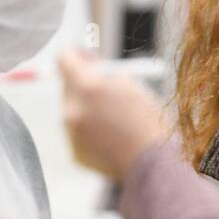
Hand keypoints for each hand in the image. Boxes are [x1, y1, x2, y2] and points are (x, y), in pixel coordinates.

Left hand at [57, 47, 166, 179]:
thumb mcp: (132, 86)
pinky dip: (90, 130)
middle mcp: (72, 109)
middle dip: (83, 83)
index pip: (64, 59)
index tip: (85, 57)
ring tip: (115, 117)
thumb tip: (89, 66)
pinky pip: (78, 132)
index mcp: (87, 87)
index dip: (75, 54)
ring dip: (87, 107)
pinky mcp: (75, 152)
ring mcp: (71, 133)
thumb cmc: (149, 122)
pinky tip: (113, 135)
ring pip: (72, 110)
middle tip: (104, 87)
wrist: (154, 164)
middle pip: (67, 86)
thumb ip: (105, 74)